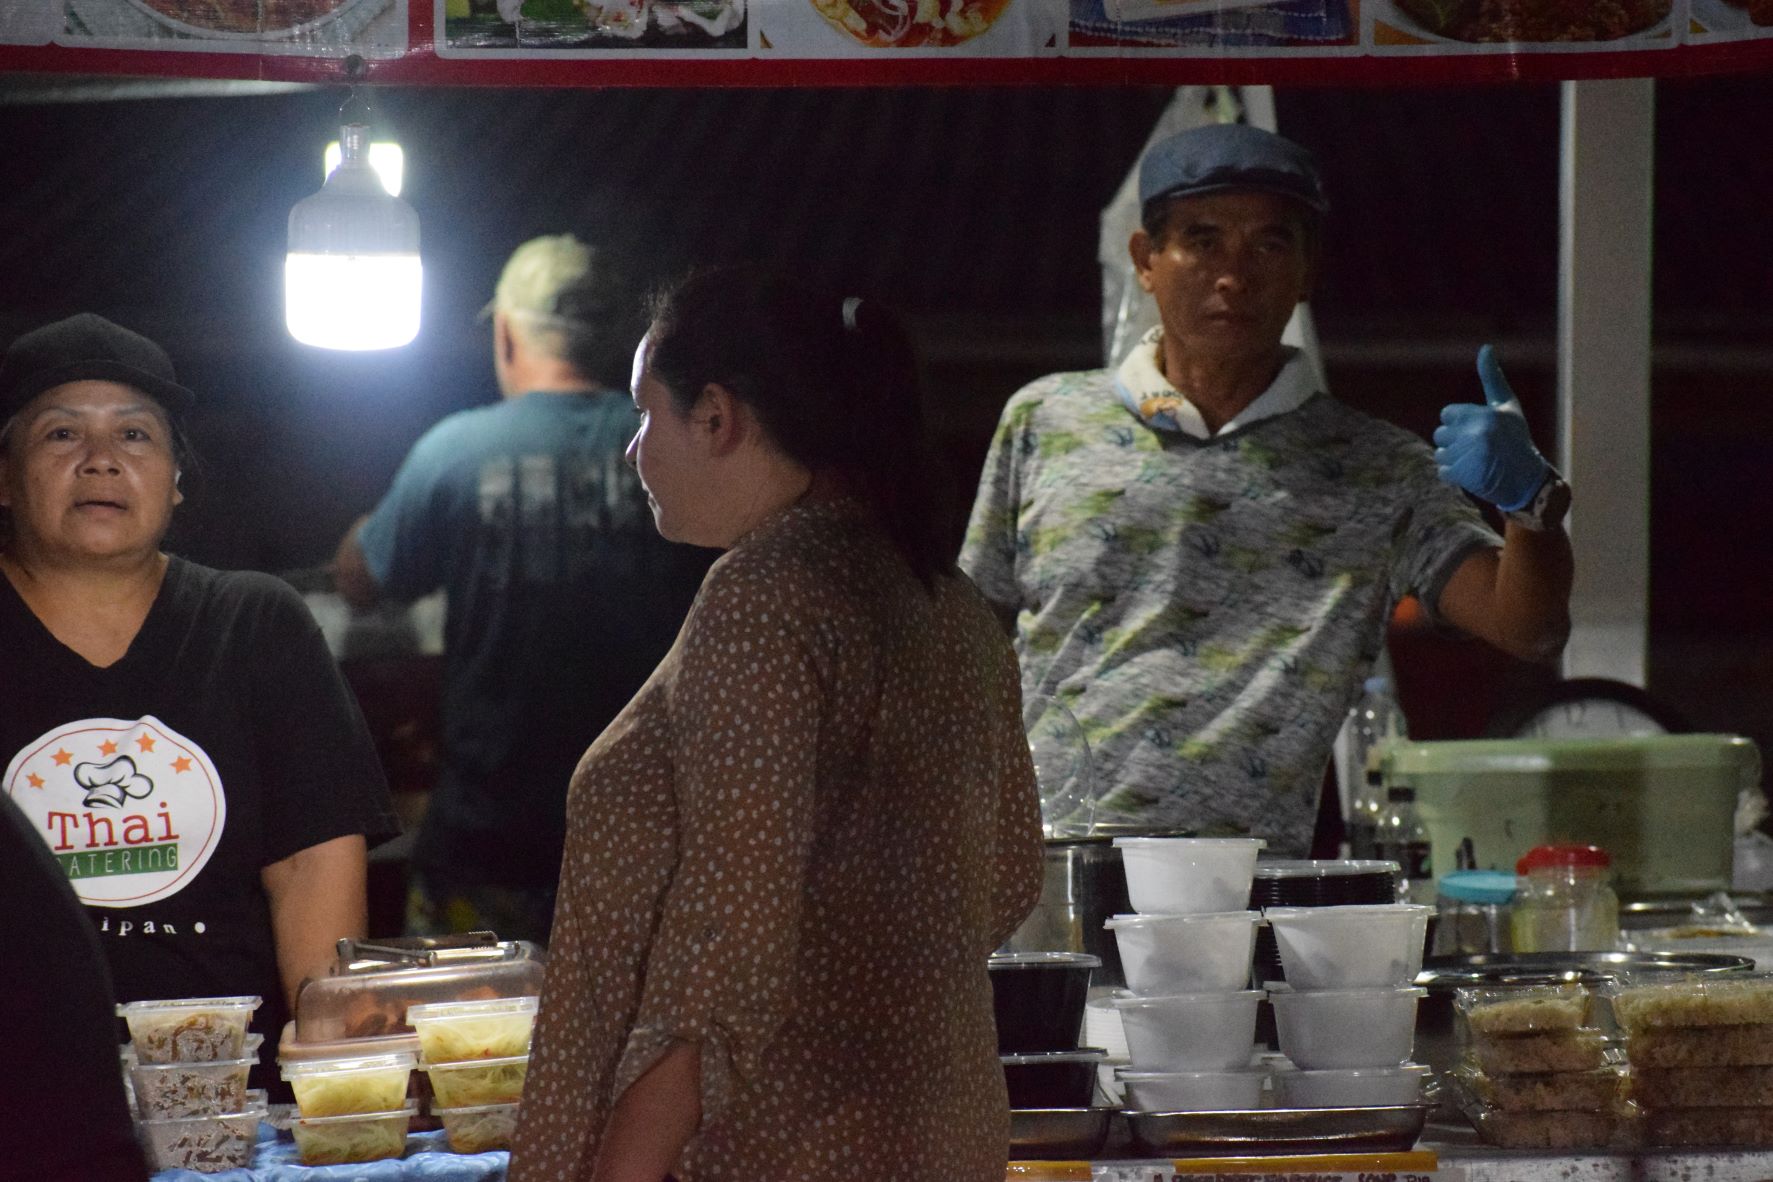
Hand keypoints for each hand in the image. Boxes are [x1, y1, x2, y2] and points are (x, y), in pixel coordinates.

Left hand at [1433, 344, 1549, 512]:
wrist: (1526, 479)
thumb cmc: (1515, 438)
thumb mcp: (1506, 405)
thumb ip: (1492, 378)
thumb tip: (1485, 347)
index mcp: (1484, 414)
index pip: (1447, 415)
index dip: (1459, 424)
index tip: (1477, 430)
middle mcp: (1476, 433)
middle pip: (1440, 434)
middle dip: (1454, 442)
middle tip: (1478, 448)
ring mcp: (1469, 455)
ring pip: (1440, 454)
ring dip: (1454, 459)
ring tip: (1477, 461)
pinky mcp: (1463, 475)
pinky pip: (1442, 471)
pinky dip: (1454, 474)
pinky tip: (1473, 473)